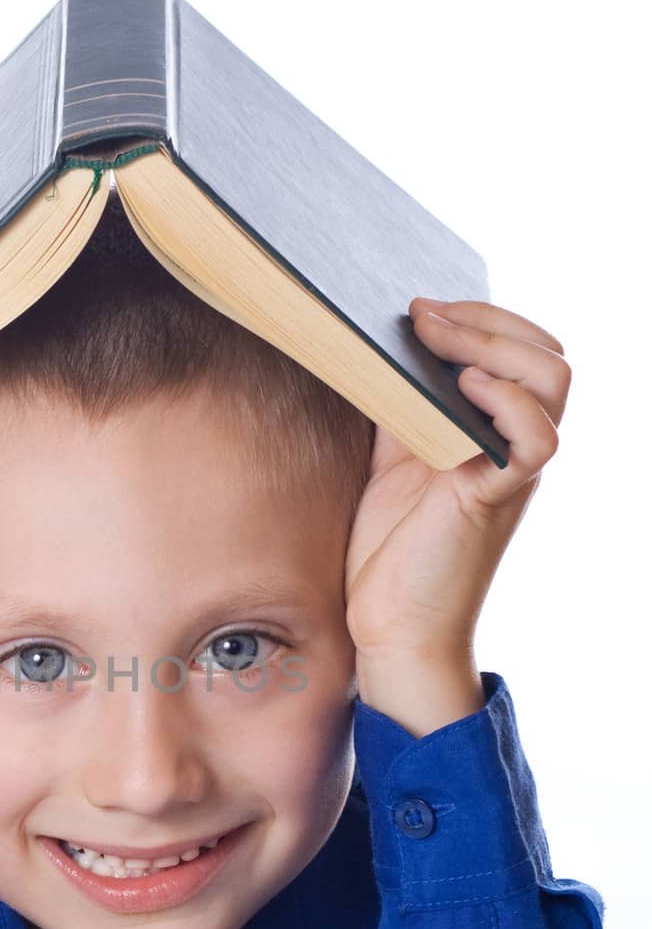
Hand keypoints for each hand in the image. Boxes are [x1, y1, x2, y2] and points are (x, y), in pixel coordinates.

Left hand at [344, 297, 570, 664]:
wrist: (387, 622)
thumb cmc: (390, 546)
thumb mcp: (390, 455)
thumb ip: (398, 402)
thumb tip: (375, 342)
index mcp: (495, 428)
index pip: (523, 348)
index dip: (481, 315)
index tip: (420, 305)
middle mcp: (515, 444)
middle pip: (547, 354)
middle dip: (488, 318)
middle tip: (424, 314)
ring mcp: (514, 470)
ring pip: (553, 381)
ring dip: (496, 346)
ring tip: (438, 339)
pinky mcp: (499, 498)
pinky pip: (539, 439)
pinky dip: (508, 401)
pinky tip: (463, 387)